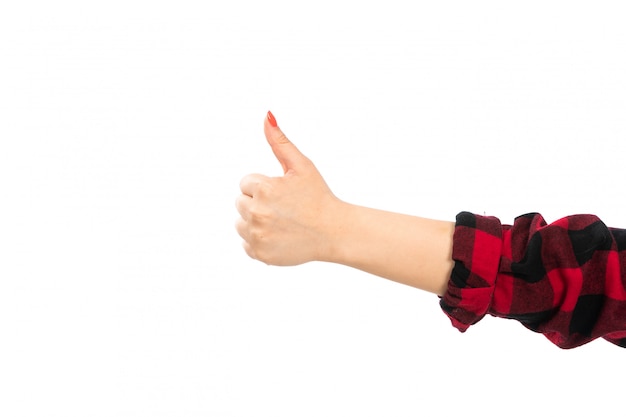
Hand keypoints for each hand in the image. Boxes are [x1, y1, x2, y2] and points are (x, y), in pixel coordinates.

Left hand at [235, 112, 342, 265]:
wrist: (335, 232)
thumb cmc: (318, 196)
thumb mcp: (301, 165)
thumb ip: (279, 141)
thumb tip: (266, 115)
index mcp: (264, 188)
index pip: (246, 183)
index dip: (265, 187)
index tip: (284, 194)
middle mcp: (256, 212)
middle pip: (240, 202)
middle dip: (258, 202)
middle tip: (284, 209)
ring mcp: (257, 235)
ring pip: (240, 223)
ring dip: (255, 222)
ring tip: (282, 222)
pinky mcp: (259, 254)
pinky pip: (246, 244)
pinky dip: (259, 241)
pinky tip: (279, 237)